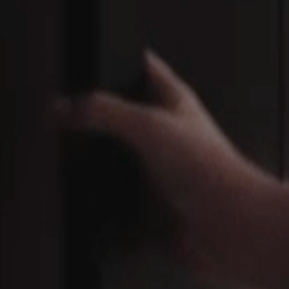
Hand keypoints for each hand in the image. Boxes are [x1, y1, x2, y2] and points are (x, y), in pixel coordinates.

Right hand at [58, 53, 276, 286]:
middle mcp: (165, 134)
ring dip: (93, 166)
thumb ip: (105, 111)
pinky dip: (98, 205)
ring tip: (63, 161)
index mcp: (173, 103)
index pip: (143, 69)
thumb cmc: (209, 170)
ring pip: (115, 162)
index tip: (85, 63)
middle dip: (92, 120)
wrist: (228, 226)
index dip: (117, 62)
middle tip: (59, 120)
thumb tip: (64, 105)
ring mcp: (157, 171)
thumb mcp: (150, 126)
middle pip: (121, 118)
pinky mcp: (149, 206)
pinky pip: (114, 205)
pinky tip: (81, 202)